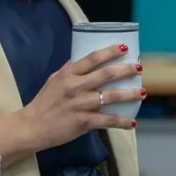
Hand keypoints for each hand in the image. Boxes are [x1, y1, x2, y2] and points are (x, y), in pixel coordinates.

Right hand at [22, 43, 142, 151]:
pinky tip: (132, 122)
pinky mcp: (83, 122)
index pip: (92, 58)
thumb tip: (85, 60)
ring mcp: (81, 104)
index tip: (124, 48)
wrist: (31, 127)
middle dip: (126, 70)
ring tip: (143, 92)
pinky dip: (121, 122)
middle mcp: (76, 87)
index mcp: (69, 74)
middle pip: (106, 75)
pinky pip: (107, 121)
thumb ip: (70, 70)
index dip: (110, 52)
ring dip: (130, 94)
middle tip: (139, 68)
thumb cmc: (43, 102)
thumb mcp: (54, 80)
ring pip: (111, 97)